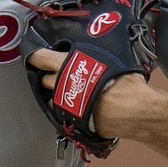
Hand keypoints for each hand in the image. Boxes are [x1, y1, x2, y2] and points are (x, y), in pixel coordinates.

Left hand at [26, 48, 151, 139]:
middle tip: (56, 72)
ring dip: (56, 94)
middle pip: (45, 79)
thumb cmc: (126, 83)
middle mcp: (63, 86)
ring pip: (52, 99)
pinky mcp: (72, 122)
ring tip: (69, 90)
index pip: (41, 58)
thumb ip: (96, 54)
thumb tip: (98, 44)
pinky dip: (67, 109)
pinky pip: (63, 114)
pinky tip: (78, 105)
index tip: (32, 54)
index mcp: (69, 66)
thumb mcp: (112, 57)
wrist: (135, 111)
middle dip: (48, 76)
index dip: (34, 55)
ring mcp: (66, 106)